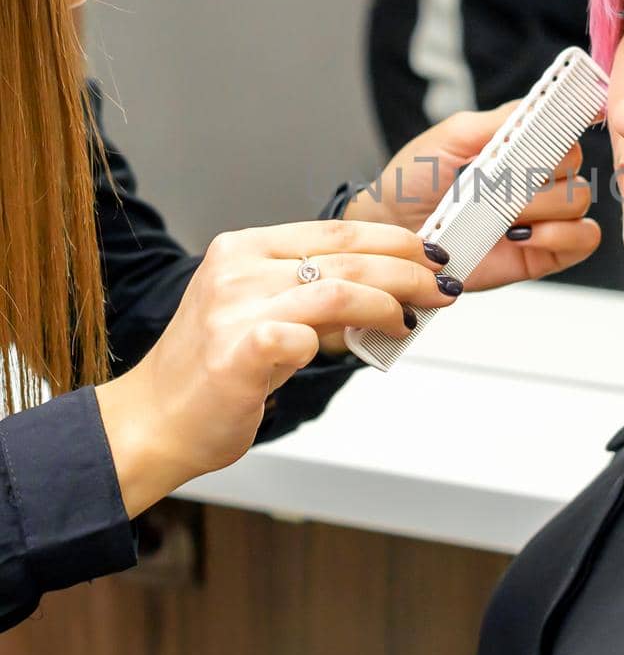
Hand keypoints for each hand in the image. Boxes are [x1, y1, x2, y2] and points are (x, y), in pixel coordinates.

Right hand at [96, 218, 463, 516]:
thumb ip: (310, 296)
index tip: (427, 256)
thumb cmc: (210, 373)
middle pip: (346, 254)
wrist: (153, 423)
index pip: (335, 230)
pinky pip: (305, 335)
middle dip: (407, 270)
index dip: (392, 241)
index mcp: (243, 249)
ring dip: (390, 302)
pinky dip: (343, 338)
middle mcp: (238, 269)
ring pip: (339, 288)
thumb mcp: (259, 314)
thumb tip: (383, 293)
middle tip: (439, 287)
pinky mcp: (239, 352)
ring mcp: (235, 309)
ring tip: (412, 317)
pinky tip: (364, 347)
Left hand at [346, 103, 600, 292]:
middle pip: (575, 162)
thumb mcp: (450, 138)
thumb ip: (497, 122)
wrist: (395, 232)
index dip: (564, 128)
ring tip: (500, 215)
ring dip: (540, 205)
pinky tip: (522, 236)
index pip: (564, 128)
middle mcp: (538, 178)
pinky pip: (584, 239)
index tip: (553, 132)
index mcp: (519, 146)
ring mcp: (544, 216)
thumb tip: (540, 107)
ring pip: (578, 199)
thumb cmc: (413, 182)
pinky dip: (560, 235)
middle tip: (499, 183)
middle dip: (539, 171)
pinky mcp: (546, 253)